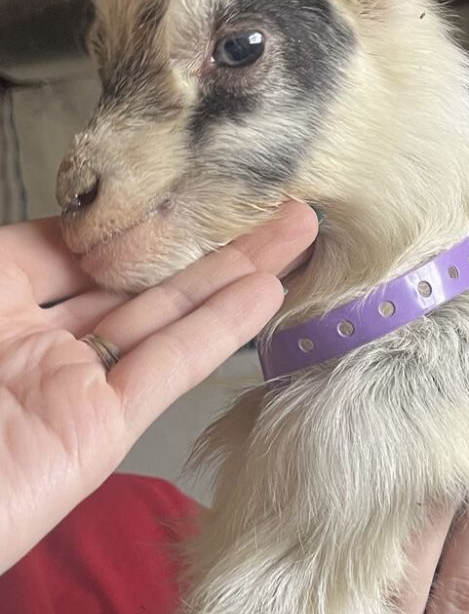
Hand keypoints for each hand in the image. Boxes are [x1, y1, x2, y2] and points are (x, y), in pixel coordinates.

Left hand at [0, 201, 317, 571]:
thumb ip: (22, 257)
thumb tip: (78, 222)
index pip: (77, 245)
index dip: (138, 214)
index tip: (194, 181)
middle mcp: (34, 337)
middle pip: (135, 277)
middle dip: (205, 238)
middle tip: (271, 203)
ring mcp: (72, 385)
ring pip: (165, 318)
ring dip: (234, 275)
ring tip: (295, 234)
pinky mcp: (100, 432)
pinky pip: (166, 370)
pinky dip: (219, 331)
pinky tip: (266, 293)